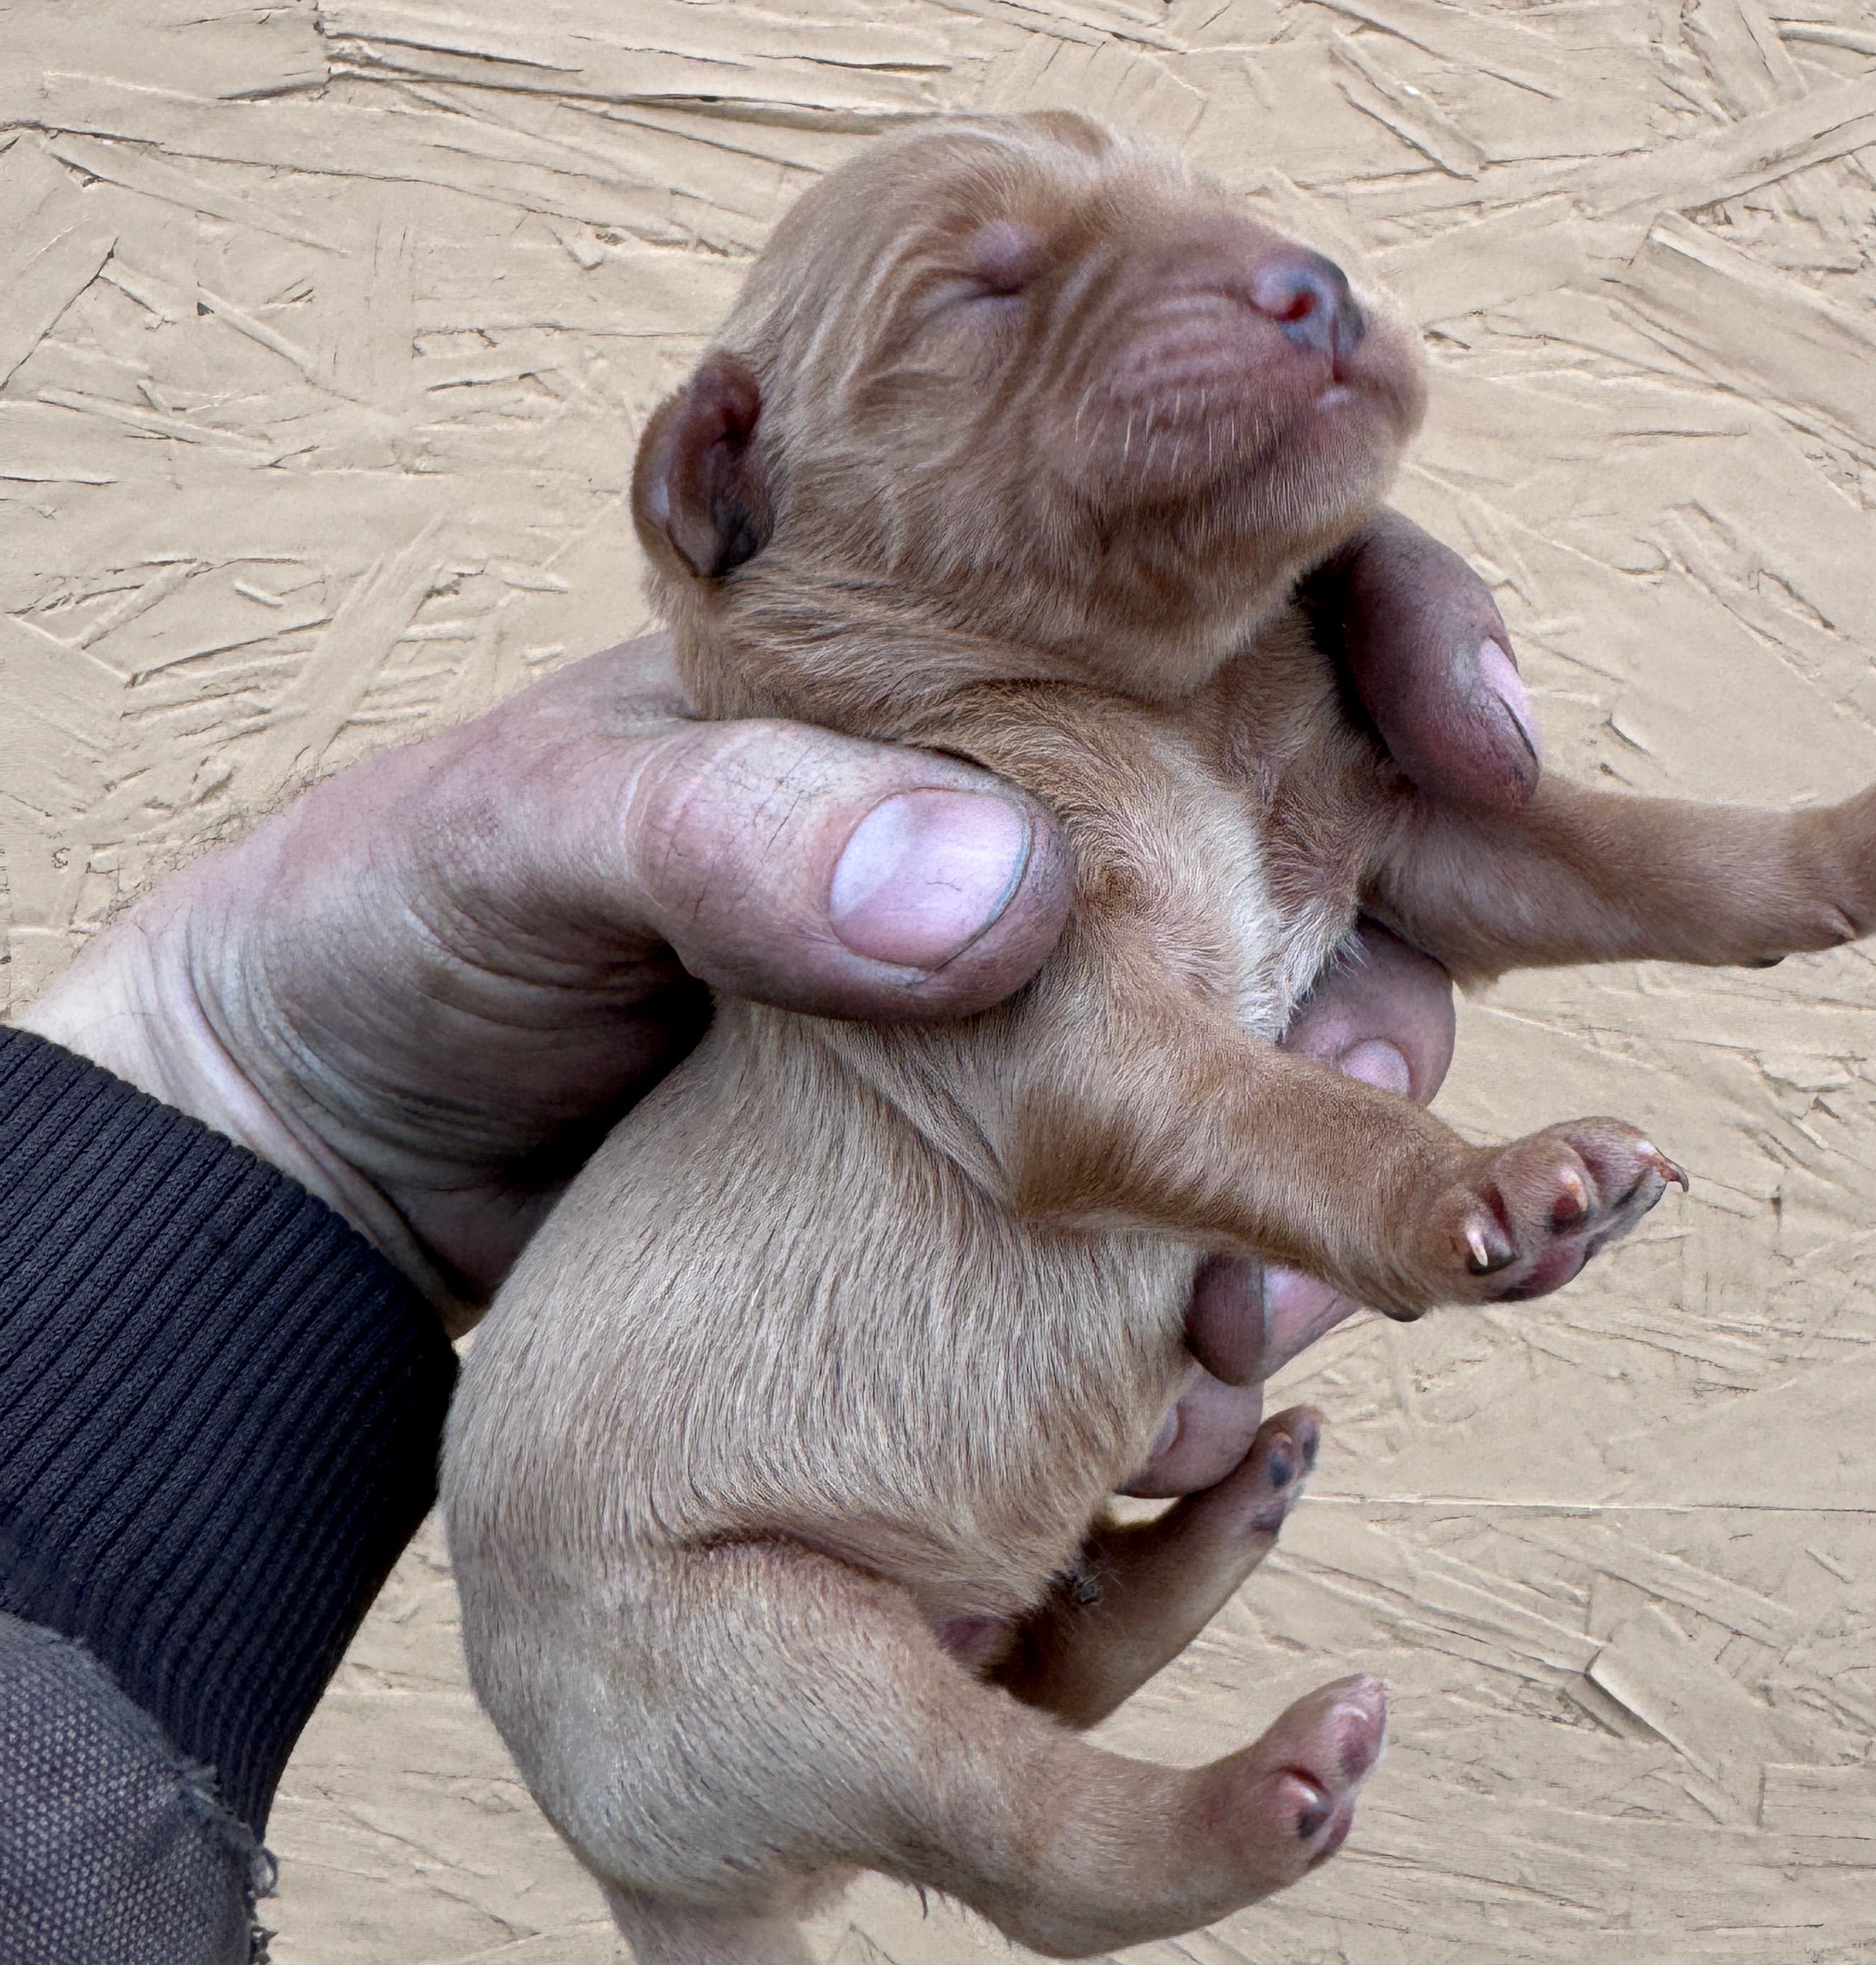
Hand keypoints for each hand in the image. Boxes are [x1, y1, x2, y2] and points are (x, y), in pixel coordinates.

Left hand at [25, 518, 1536, 1338]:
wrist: (302, 1157)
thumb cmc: (392, 923)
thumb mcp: (528, 844)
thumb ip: (738, 845)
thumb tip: (1009, 899)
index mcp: (948, 652)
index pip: (1247, 575)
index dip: (1408, 625)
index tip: (1485, 738)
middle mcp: (1039, 803)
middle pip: (1341, 814)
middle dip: (1432, 937)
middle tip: (1412, 1084)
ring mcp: (1042, 992)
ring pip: (1301, 1027)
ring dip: (1346, 1157)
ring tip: (1265, 1311)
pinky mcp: (1011, 1165)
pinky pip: (1195, 1200)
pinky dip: (1231, 1286)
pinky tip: (1198, 1389)